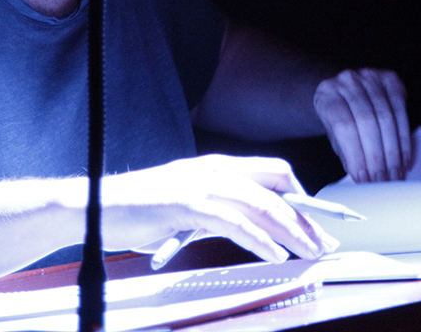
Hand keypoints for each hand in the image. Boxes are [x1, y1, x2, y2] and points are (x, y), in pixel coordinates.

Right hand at [97, 155, 338, 262]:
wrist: (95, 206)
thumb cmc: (141, 210)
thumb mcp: (189, 206)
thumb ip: (221, 211)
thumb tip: (256, 230)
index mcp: (218, 166)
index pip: (275, 173)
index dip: (304, 196)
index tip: (322, 222)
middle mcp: (214, 170)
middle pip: (276, 190)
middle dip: (306, 219)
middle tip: (325, 243)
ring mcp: (200, 185)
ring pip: (261, 205)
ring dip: (291, 231)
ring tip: (310, 252)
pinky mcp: (186, 204)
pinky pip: (234, 222)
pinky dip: (260, 240)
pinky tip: (275, 255)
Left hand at [313, 68, 411, 181]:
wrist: (345, 91)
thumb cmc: (340, 117)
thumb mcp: (334, 134)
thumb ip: (346, 152)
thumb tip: (363, 176)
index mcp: (328, 94)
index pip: (344, 126)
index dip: (356, 154)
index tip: (363, 177)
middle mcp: (349, 80)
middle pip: (368, 122)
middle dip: (377, 156)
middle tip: (382, 180)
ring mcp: (370, 76)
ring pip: (387, 118)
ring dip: (393, 151)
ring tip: (394, 174)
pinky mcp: (391, 79)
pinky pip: (401, 111)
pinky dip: (404, 139)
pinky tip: (403, 158)